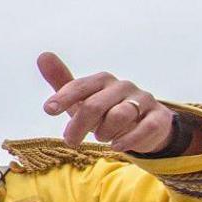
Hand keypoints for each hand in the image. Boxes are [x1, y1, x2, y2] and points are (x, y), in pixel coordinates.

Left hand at [36, 53, 175, 153]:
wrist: (144, 125)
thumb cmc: (105, 111)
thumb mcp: (82, 99)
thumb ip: (62, 81)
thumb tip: (42, 55)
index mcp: (103, 81)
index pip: (80, 86)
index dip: (63, 97)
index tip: (48, 110)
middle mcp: (123, 87)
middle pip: (95, 104)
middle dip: (79, 125)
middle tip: (71, 141)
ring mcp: (143, 101)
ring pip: (119, 115)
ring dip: (104, 132)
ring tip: (101, 138)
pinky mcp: (158, 118)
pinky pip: (144, 128)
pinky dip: (128, 140)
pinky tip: (116, 146)